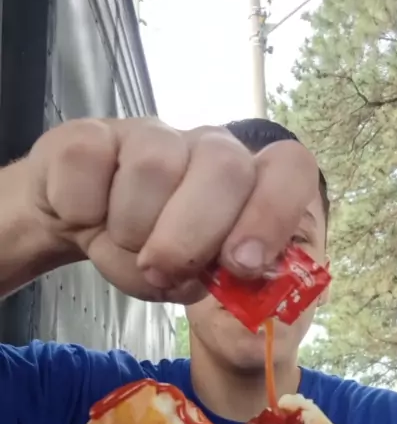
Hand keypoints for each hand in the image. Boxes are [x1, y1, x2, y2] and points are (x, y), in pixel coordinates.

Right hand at [26, 118, 317, 302]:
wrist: (79, 224)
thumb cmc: (153, 253)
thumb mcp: (197, 281)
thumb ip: (230, 289)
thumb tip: (242, 285)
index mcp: (247, 182)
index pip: (290, 168)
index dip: (273, 213)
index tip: (242, 264)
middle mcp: (207, 146)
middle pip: (226, 168)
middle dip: (194, 237)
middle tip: (163, 270)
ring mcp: (150, 134)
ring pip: (152, 170)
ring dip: (132, 232)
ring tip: (124, 244)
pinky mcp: (90, 134)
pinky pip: (89, 167)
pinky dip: (84, 213)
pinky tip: (87, 217)